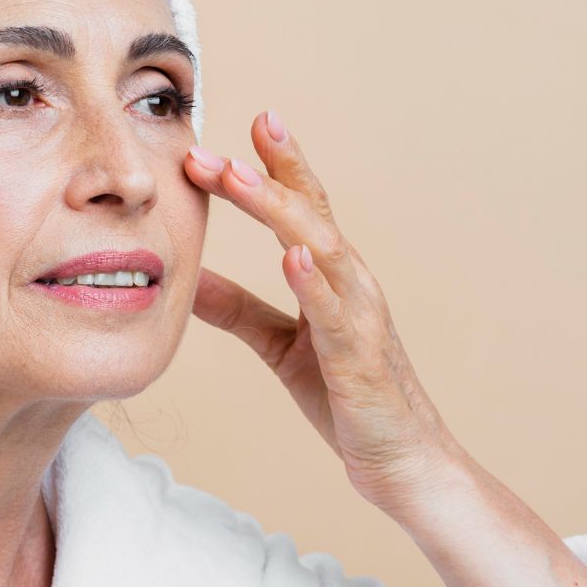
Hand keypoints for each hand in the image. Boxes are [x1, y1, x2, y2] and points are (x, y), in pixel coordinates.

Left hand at [184, 110, 466, 514]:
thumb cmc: (346, 398)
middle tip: (212, 148)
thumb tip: (186, 277)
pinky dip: (313, 282)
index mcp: (332, 275)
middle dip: (266, 173)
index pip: (303, 206)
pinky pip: (335, 314)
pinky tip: (290, 257)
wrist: (401, 462)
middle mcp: (353, 283)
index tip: (243, 124)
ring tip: (239, 179)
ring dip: (279, 210)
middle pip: (310, 212)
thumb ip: (238, 309)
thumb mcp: (279, 346)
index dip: (275, 165)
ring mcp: (361, 316)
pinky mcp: (361, 358)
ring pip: (321, 249)